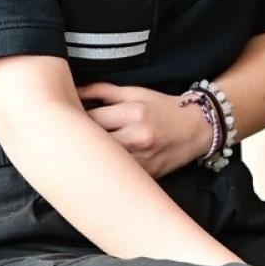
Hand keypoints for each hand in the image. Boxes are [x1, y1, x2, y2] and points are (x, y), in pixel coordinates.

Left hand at [76, 82, 212, 178]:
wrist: (196, 129)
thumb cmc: (162, 107)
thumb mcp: (135, 92)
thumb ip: (103, 91)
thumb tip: (74, 90)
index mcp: (133, 113)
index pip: (91, 118)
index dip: (75, 119)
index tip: (69, 118)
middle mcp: (137, 137)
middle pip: (94, 142)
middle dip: (80, 139)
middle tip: (69, 136)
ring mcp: (142, 160)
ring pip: (104, 161)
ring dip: (91, 156)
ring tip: (83, 150)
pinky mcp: (146, 175)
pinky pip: (118, 174)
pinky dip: (108, 167)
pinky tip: (102, 163)